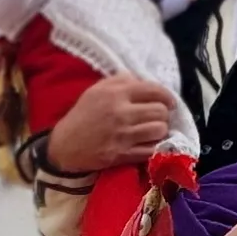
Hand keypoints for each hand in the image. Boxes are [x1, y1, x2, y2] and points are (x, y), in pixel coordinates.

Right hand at [48, 76, 175, 174]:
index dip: (167, 96)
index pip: (154, 90)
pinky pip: (151, 149)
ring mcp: (123, 135)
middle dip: (164, 114)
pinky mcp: (123, 154)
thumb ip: (120, 81)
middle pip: (160, 112)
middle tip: (160, 117)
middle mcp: (121, 113)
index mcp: (116, 93)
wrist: (66, 145)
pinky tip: (149, 143)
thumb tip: (141, 81)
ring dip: (161, 130)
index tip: (170, 102)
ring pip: (159, 130)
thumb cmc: (83, 114)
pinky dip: (154, 146)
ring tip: (155, 130)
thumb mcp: (97, 90)